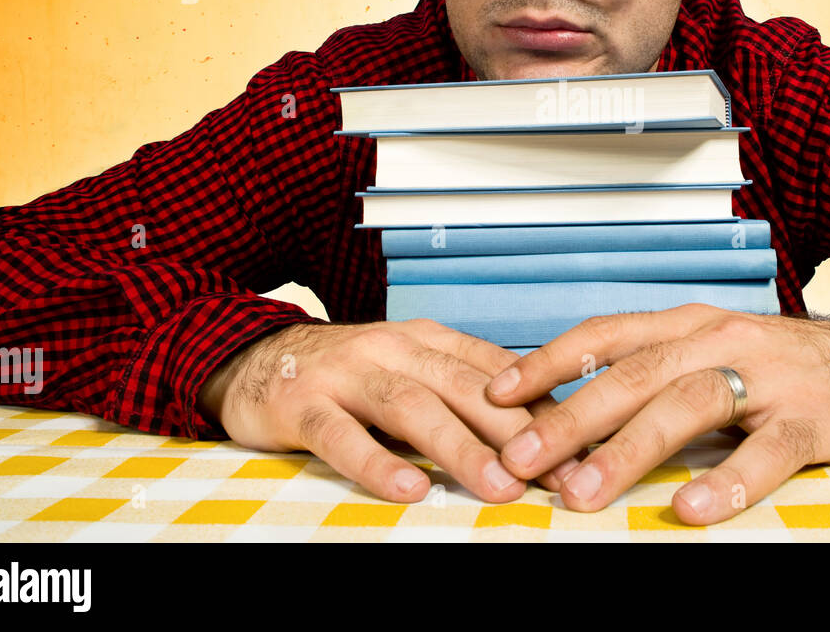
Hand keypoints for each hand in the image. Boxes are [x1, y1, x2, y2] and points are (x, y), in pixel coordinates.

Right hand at [197, 319, 577, 502]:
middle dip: (515, 433)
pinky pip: (342, 436)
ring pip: (413, 407)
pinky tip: (410, 490)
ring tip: (499, 487)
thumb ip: (458, 391)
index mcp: (426, 339)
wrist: (251, 357)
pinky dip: (378, 464)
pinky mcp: (303, 404)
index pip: (494, 371)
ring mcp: (346, 374)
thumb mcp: (408, 368)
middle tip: (555, 474)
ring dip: (460, 449)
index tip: (578, 448)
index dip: (539, 408)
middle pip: (464, 388)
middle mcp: (392, 348)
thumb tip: (534, 431)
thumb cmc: (346, 373)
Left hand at [485, 305, 829, 523]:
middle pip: (635, 372)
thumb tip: (571, 407)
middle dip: (570, 415)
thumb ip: (655, 372)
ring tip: (584, 491)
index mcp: (691, 324)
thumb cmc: (782, 366)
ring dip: (630, 448)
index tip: (495, 391)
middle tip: (519, 457)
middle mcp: (722, 340)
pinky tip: (693, 508)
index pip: (607, 334)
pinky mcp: (812, 419)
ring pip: (688, 403)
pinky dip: (729, 479)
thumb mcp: (714, 352)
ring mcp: (769, 377)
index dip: (549, 360)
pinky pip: (767, 450)